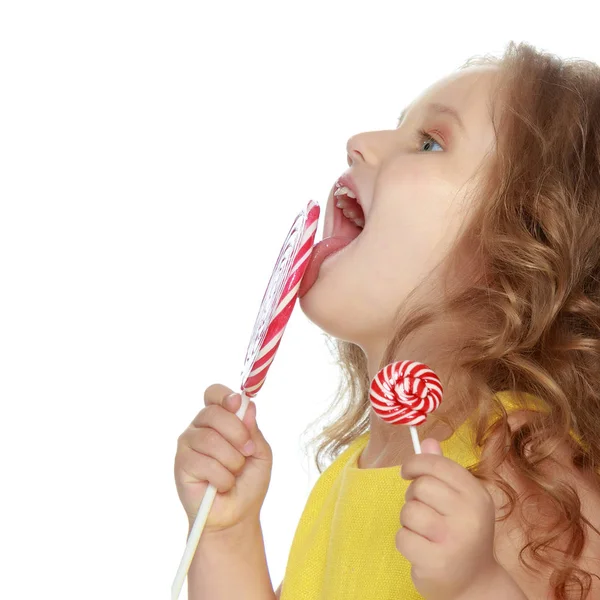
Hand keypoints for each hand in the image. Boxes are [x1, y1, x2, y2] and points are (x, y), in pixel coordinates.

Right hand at [174, 384, 272, 534]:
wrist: (237, 516)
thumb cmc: (248, 482)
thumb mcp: (259, 452)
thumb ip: (252, 429)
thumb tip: (245, 404)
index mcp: (219, 419)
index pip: (214, 393)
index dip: (225, 396)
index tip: (237, 404)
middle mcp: (200, 427)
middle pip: (214, 413)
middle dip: (238, 434)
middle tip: (247, 452)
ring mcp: (188, 444)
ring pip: (211, 439)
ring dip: (232, 461)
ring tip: (233, 474)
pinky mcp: (181, 464)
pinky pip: (204, 462)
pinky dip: (221, 477)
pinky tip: (221, 486)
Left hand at [396, 438, 497, 599]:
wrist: (474, 584)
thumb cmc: (462, 534)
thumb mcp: (459, 500)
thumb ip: (443, 471)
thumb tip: (427, 441)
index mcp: (477, 495)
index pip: (438, 465)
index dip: (416, 463)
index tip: (407, 471)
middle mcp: (470, 516)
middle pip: (420, 487)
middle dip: (413, 496)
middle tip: (423, 509)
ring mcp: (454, 540)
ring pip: (408, 512)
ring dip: (409, 521)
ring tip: (425, 532)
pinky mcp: (437, 562)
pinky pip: (402, 538)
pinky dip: (406, 543)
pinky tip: (422, 550)